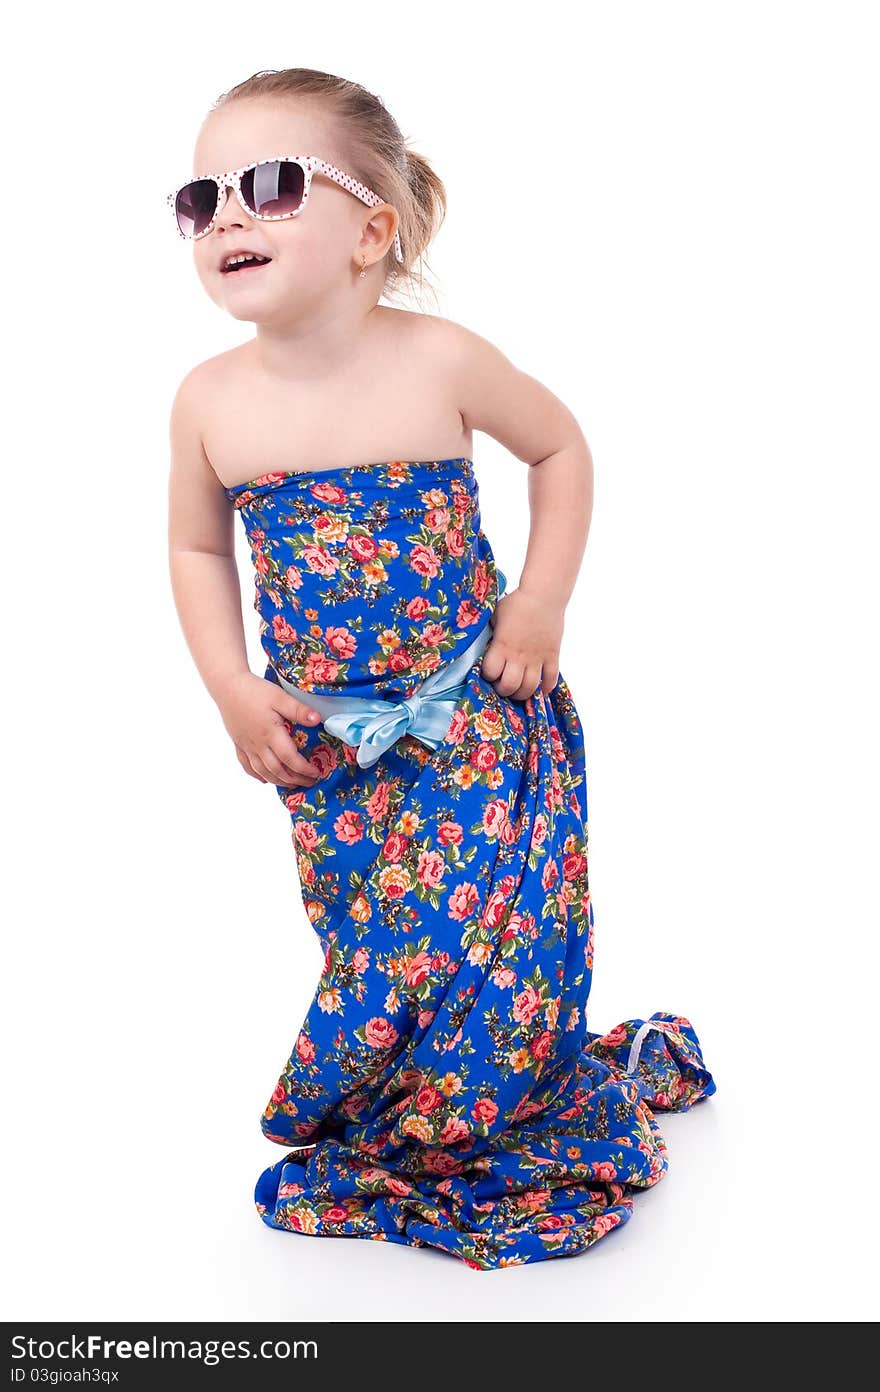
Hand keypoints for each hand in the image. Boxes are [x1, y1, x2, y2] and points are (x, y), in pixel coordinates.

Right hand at [216, 672, 324, 786]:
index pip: (290, 759)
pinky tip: (265, 779)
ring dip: (278, 781)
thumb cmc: (254, 690)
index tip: (316, 772)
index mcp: (270, 734)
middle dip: (295, 779)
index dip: (304, 769)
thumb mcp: (280, 697)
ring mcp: (247, 746)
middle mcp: (258, 744)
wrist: (227, 686)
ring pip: (262, 772)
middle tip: (309, 782)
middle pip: (277, 770)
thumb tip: (318, 720)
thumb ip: (299, 710)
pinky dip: (257, 775)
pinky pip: (247, 766)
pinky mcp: (238, 744)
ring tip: (292, 783)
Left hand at [479, 588, 563, 699]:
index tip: (489, 672)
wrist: (543, 595)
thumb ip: (489, 633)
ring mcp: (537, 658)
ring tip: (519, 689)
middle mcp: (519, 656)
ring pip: (530, 688)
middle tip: (503, 685)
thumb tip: (482, 643)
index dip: (487, 675)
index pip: (490, 673)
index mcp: (502, 645)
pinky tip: (541, 690)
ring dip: (522, 693)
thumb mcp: (495, 615)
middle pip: (510, 686)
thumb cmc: (517, 602)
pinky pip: (551, 680)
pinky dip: (546, 688)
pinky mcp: (552, 656)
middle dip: (503, 690)